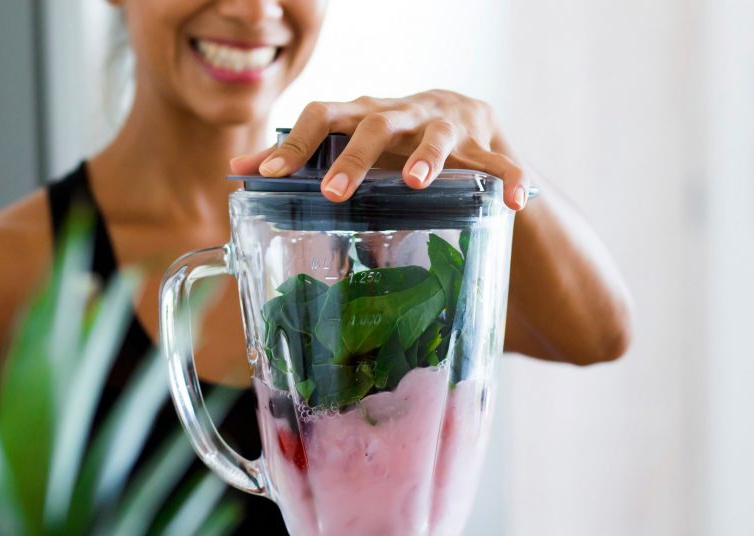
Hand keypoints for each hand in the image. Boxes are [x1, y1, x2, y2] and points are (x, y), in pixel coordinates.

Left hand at [230, 90, 531, 210]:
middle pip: (374, 125)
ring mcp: (443, 125)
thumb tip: (236, 172)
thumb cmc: (387, 138)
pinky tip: (516, 203)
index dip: (294, 144)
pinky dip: (510, 179)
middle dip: (354, 158)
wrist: (459, 115)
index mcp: (361, 114)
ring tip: (416, 183)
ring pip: (436, 135)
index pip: (321, 117)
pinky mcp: (482, 143)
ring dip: (427, 157)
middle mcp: (399, 114)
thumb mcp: (345, 141)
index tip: (269, 175)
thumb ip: (297, 157)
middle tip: (335, 193)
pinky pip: (500, 162)